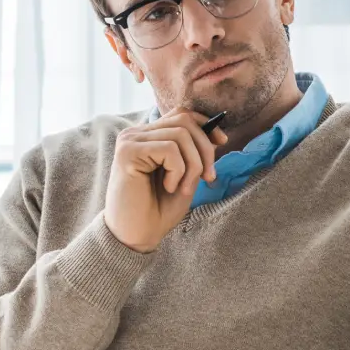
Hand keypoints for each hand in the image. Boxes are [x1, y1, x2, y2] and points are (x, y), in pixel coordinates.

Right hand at [103, 111, 229, 252]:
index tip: (222, 141)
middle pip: (185, 121)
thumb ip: (196, 154)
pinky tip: (169, 187)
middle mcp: (137, 133)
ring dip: (193, 165)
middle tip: (208, 178)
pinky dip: (178, 171)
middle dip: (205, 150)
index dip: (206, 125)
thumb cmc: (159, 209)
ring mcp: (130, 140)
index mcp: (150, 136)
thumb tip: (216, 133)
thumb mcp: (186, 176)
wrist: (136, 235)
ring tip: (185, 188)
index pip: (182, 114)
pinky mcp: (127, 152)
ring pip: (180, 135)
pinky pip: (168, 150)